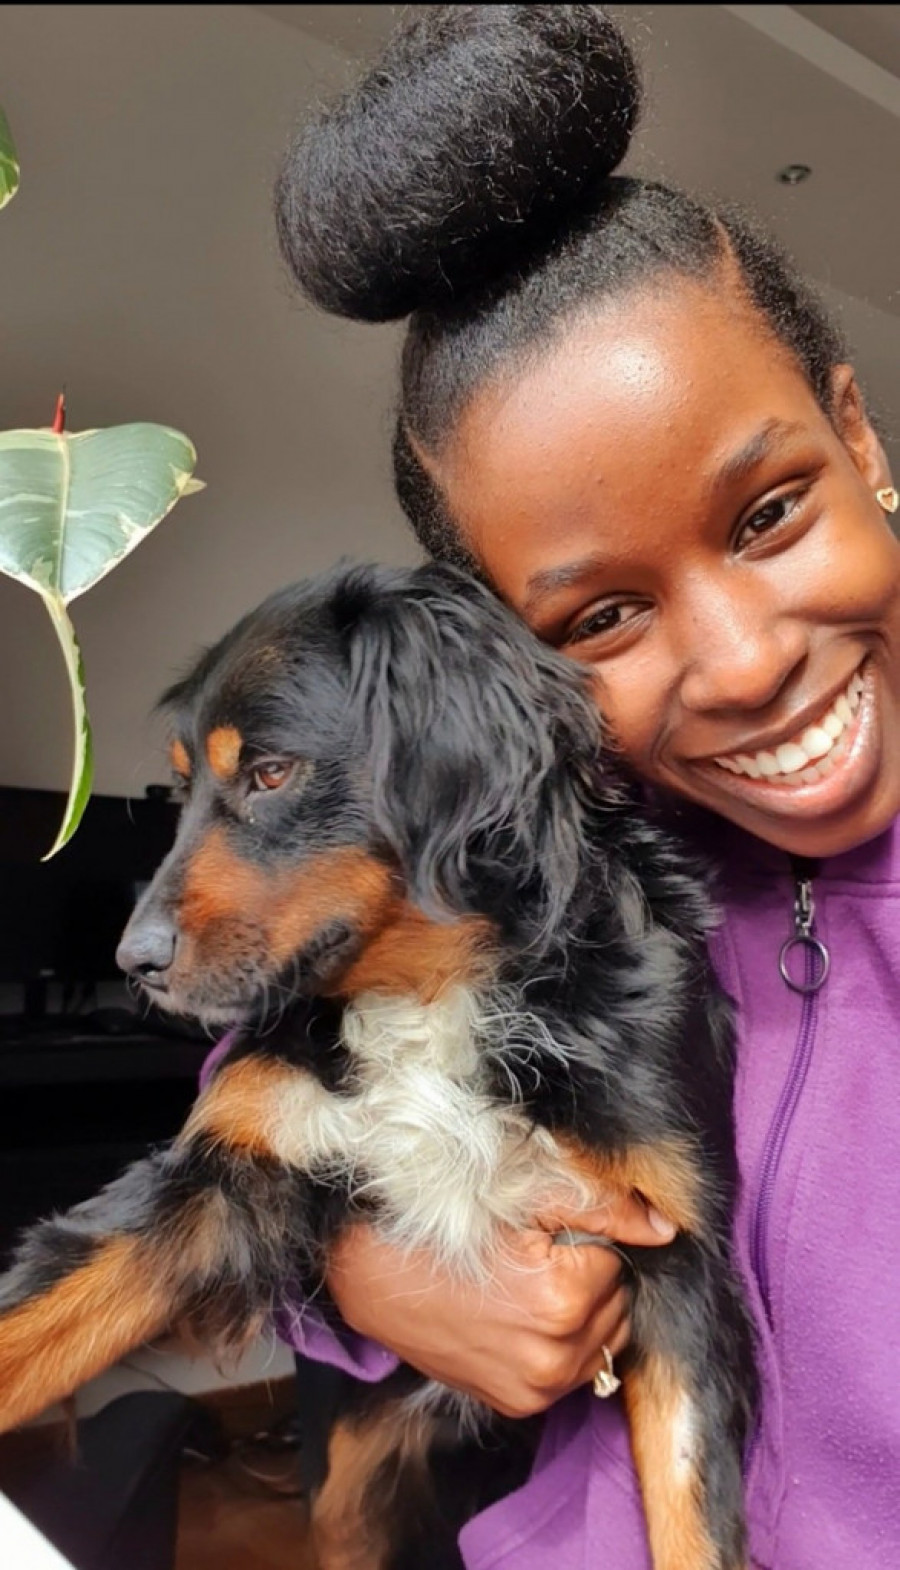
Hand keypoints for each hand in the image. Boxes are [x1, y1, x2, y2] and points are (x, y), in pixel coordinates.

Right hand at [327, 1195, 674, 1417]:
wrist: (371, 1272)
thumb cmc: (445, 1224)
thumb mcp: (527, 1198)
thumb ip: (605, 1208)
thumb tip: (667, 1229)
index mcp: (565, 1298)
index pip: (622, 1261)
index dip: (592, 1238)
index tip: (552, 1231)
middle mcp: (556, 1355)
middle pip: (618, 1305)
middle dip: (594, 1277)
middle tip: (541, 1255)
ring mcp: (536, 1388)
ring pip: (603, 1342)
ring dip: (584, 1314)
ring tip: (532, 1285)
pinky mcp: (518, 1404)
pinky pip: (573, 1371)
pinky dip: (561, 1344)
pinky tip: (522, 1315)